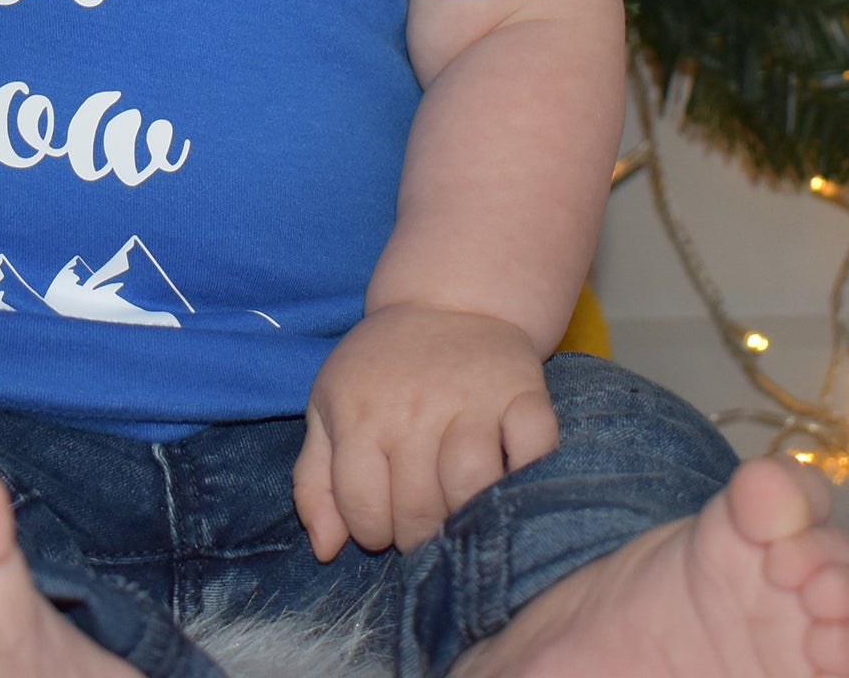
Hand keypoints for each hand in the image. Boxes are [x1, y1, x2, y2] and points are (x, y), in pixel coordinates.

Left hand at [292, 305, 559, 558]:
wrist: (446, 299)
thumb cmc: (380, 368)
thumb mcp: (328, 409)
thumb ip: (315, 481)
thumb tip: (325, 550)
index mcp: (359, 414)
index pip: (364, 509)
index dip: (372, 532)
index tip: (384, 521)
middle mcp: (413, 407)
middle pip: (419, 508)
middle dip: (419, 535)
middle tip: (424, 522)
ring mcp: (470, 398)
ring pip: (471, 483)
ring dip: (467, 515)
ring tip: (459, 511)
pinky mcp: (521, 390)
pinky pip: (534, 446)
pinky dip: (529, 470)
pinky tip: (511, 476)